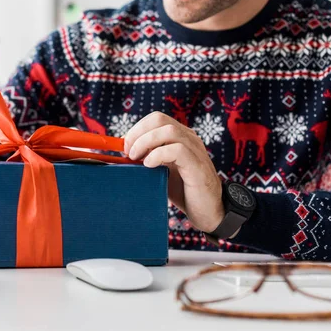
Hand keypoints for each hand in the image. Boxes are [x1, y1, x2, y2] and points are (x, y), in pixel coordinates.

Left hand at [123, 112, 223, 232]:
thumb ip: (146, 158)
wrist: (208, 212)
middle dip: (138, 133)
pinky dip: (158, 154)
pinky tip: (149, 165)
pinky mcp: (198, 166)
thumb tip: (122, 150)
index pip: (155, 119)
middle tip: (128, 152)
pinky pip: (178, 150)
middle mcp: (189, 139)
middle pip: (159, 119)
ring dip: (145, 142)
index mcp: (180, 137)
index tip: (124, 146)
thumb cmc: (183, 191)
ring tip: (136, 158)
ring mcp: (195, 150)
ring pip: (169, 131)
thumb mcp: (160, 170)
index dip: (136, 129)